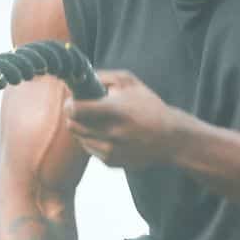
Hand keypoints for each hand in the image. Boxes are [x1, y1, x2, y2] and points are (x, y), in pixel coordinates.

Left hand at [65, 70, 185, 168]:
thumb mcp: (130, 83)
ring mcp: (110, 150)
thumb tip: (79, 79)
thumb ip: (103, 77)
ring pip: (79, 137)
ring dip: (83, 128)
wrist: (169, 139)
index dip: (70, 104)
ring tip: (99, 121)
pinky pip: (88, 149)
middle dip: (74, 116)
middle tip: (83, 110)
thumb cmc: (148, 106)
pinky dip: (92, 140)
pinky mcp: (110, 162)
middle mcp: (112, 133)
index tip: (72, 101)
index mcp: (116, 111)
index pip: (77, 109)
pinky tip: (107, 134)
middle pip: (73, 124)